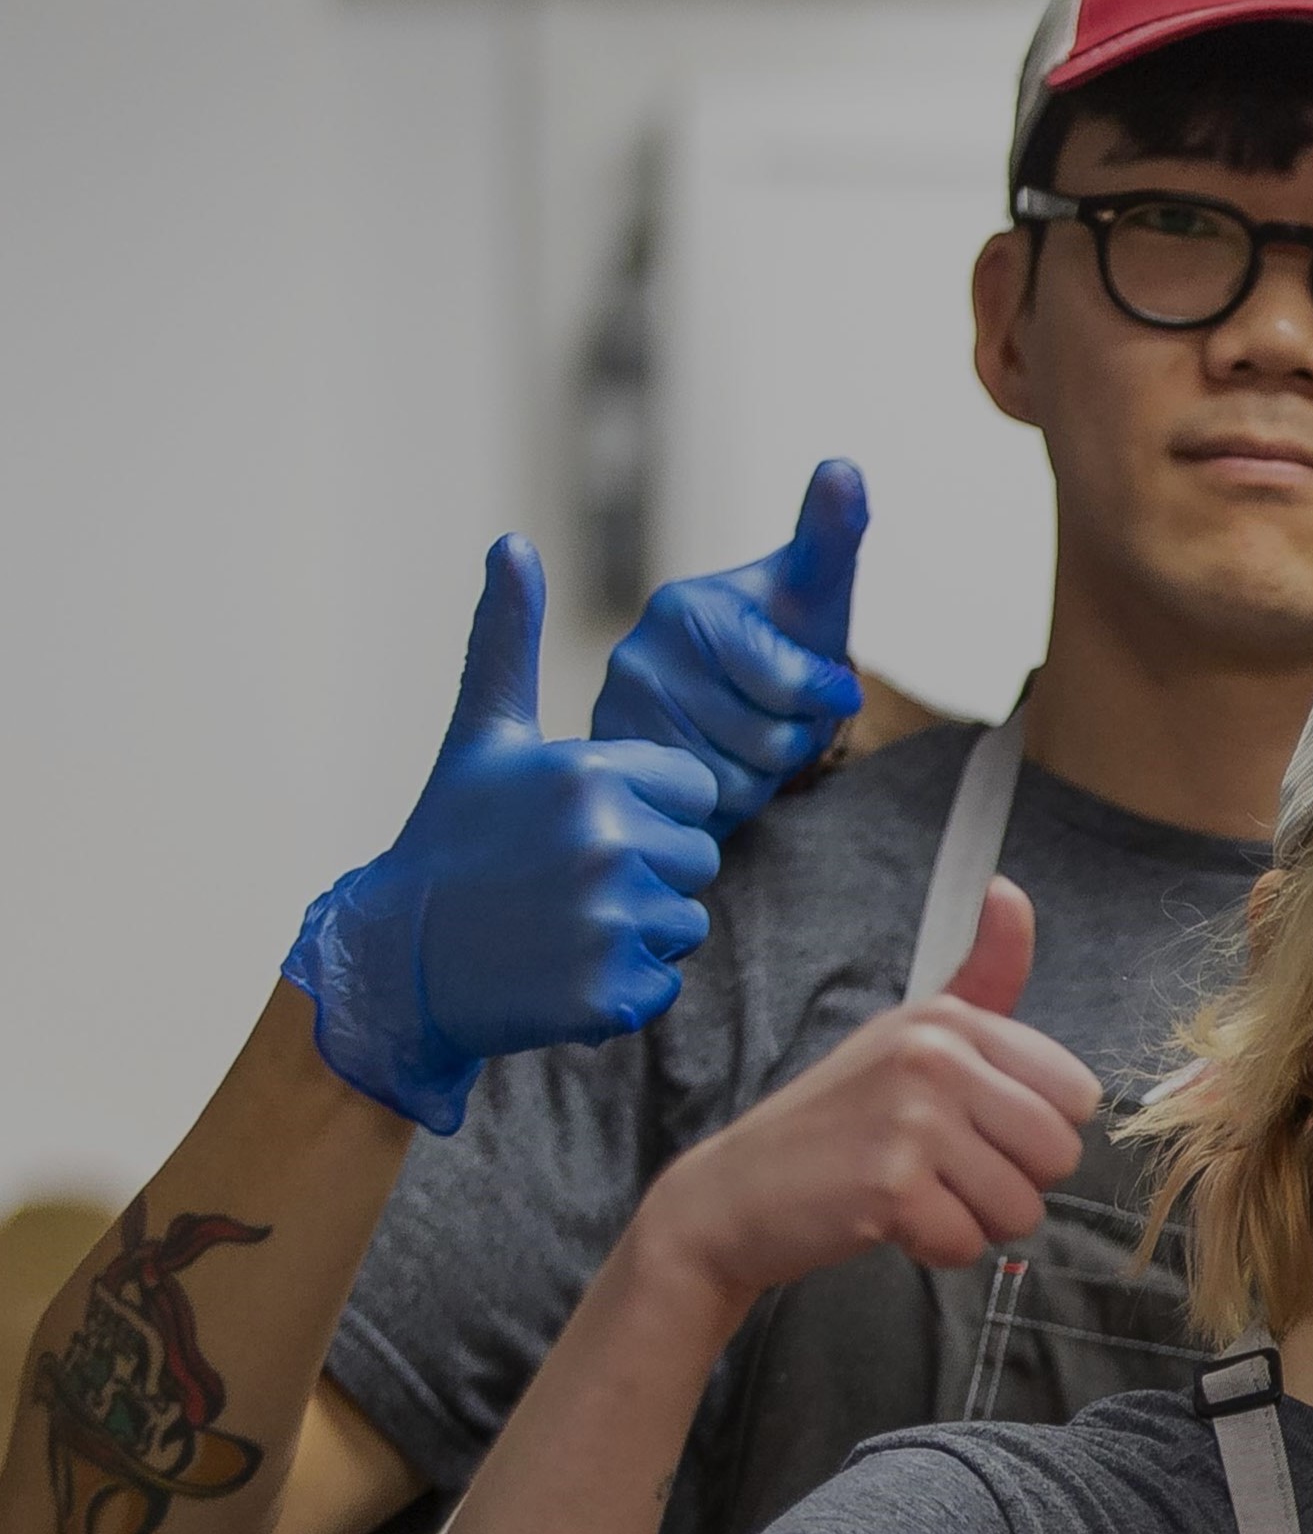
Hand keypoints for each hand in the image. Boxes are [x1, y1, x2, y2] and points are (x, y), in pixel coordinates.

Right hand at [285, 538, 725, 1133]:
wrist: (395, 963)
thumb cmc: (448, 840)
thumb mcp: (484, 736)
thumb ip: (509, 639)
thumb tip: (511, 542)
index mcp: (591, 773)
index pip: (694, 792)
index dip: (648, 810)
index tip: (579, 824)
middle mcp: (608, 842)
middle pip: (696, 858)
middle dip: (646, 870)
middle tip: (564, 881)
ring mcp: (611, 919)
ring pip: (684, 921)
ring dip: (636, 929)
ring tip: (558, 922)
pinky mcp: (612, 990)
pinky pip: (663, 983)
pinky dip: (622, 988)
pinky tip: (560, 970)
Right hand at [593, 460, 867, 829]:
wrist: (723, 707)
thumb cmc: (782, 641)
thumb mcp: (815, 592)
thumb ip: (833, 535)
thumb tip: (844, 466)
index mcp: (691, 607)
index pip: (788, 679)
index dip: (824, 696)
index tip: (841, 694)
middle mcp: (640, 654)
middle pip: (769, 741)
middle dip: (795, 739)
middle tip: (779, 716)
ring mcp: (618, 716)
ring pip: (740, 782)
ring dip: (763, 775)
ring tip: (746, 739)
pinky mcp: (613, 772)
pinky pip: (705, 811)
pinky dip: (726, 804)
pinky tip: (715, 768)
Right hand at [629, 878, 1098, 1303]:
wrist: (732, 1193)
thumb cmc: (837, 1122)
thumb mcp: (912, 1037)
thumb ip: (982, 978)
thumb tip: (1009, 890)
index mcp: (951, 1020)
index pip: (1076, 1095)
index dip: (1035, 1131)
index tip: (976, 1128)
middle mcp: (936, 1057)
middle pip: (1059, 1154)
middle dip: (1012, 1183)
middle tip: (943, 1173)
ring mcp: (912, 1118)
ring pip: (1022, 1207)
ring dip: (975, 1221)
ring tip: (917, 1195)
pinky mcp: (890, 1184)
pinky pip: (967, 1243)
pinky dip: (935, 1248)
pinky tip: (889, 1221)